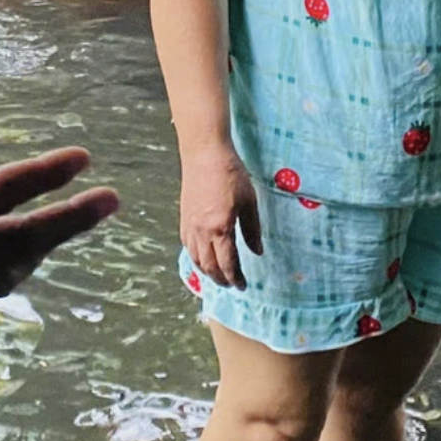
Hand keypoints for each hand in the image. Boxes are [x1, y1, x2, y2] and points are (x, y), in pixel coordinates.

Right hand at [178, 140, 260, 289]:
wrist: (204, 154)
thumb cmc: (230, 174)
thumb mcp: (249, 202)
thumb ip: (252, 230)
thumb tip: (258, 252)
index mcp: (220, 229)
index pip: (227, 264)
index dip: (236, 278)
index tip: (243, 285)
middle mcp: (201, 232)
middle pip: (210, 266)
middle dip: (221, 279)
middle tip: (232, 284)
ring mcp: (189, 226)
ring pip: (196, 259)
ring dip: (207, 272)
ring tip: (219, 276)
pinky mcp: (183, 218)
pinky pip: (188, 247)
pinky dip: (196, 258)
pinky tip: (204, 258)